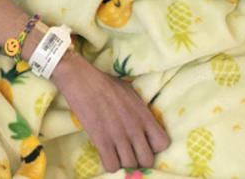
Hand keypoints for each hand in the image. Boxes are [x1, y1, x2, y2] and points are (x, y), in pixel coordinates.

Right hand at [53, 53, 169, 172]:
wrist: (81, 80)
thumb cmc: (106, 83)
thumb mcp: (131, 92)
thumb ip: (140, 109)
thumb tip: (144, 121)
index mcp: (144, 115)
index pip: (163, 143)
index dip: (154, 147)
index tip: (144, 143)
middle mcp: (135, 127)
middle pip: (147, 160)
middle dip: (139, 160)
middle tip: (130, 153)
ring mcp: (118, 135)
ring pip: (130, 165)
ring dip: (124, 162)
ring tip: (117, 154)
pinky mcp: (101, 140)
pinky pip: (112, 166)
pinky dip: (110, 164)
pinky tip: (106, 154)